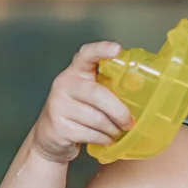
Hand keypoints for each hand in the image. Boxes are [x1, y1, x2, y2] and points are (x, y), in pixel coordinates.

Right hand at [26, 42, 135, 163]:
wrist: (49, 138)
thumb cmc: (76, 114)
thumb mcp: (87, 95)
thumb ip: (105, 89)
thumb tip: (139, 95)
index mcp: (75, 73)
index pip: (86, 55)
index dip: (100, 50)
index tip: (116, 49)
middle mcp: (64, 85)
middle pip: (98, 94)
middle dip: (119, 111)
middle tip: (129, 122)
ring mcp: (58, 106)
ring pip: (97, 119)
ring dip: (112, 129)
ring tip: (116, 131)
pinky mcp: (58, 127)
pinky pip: (91, 134)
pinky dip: (104, 139)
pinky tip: (105, 139)